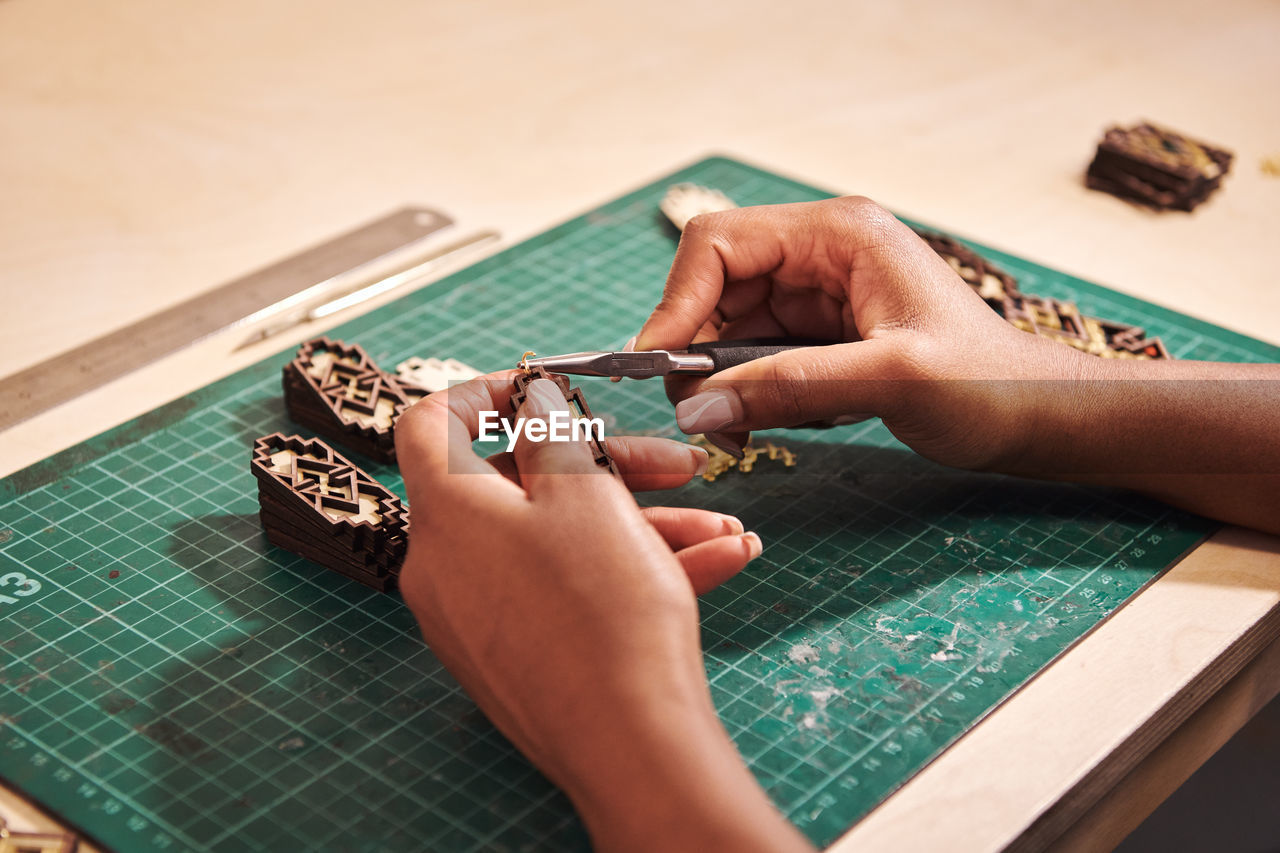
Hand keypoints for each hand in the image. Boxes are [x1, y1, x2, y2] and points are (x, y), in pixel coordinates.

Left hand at [394, 372, 813, 851]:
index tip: (545, 389)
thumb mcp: (585, 492)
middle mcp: (447, 564)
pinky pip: (566, 590)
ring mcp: (478, 616)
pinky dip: (629, 572)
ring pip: (560, 541)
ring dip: (642, 526)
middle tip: (677, 468)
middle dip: (612, 468)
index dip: (485, 392)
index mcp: (447, 512)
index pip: (430, 424)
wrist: (629, 744)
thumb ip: (550, 428)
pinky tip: (713, 564)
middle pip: (522, 485)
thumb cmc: (603, 611)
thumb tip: (529, 398)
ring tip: (721, 529)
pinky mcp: (514, 654)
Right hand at [635, 196, 1082, 468]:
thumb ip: (788, 389)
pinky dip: (743, 393)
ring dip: (716, 380)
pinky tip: (760, 426)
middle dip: (695, 349)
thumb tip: (694, 408)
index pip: (719, 244)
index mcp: (840, 234)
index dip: (677, 301)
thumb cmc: (989, 386)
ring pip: (728, 327)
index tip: (658, 366)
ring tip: (733, 433)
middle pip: (715, 287)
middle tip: (696, 416)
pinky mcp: (821, 335)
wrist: (1038, 419)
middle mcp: (821, 254)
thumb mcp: (890, 381)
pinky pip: (754, 357)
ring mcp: (820, 294)